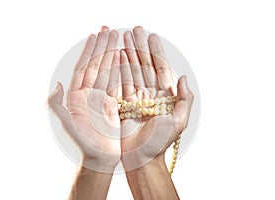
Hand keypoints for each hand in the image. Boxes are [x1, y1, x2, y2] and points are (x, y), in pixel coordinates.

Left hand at [48, 27, 120, 171]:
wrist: (99, 158)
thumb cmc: (83, 144)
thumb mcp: (67, 125)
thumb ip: (57, 105)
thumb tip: (57, 84)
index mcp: (76, 96)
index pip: (84, 68)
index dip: (89, 51)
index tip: (95, 36)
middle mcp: (89, 94)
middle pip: (97, 65)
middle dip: (102, 47)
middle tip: (109, 30)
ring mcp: (102, 98)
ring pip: (108, 71)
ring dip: (113, 55)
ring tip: (119, 39)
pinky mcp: (113, 104)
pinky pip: (118, 83)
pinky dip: (121, 70)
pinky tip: (124, 59)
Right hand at [120, 27, 193, 170]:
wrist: (141, 158)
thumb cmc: (160, 142)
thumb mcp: (178, 121)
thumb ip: (184, 99)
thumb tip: (183, 78)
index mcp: (164, 96)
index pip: (160, 68)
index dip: (155, 52)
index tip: (150, 36)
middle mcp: (150, 94)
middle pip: (144, 65)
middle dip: (139, 47)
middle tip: (134, 31)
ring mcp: (135, 98)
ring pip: (131, 71)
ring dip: (128, 54)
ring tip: (123, 38)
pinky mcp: (123, 103)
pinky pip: (120, 83)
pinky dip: (118, 69)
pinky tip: (116, 56)